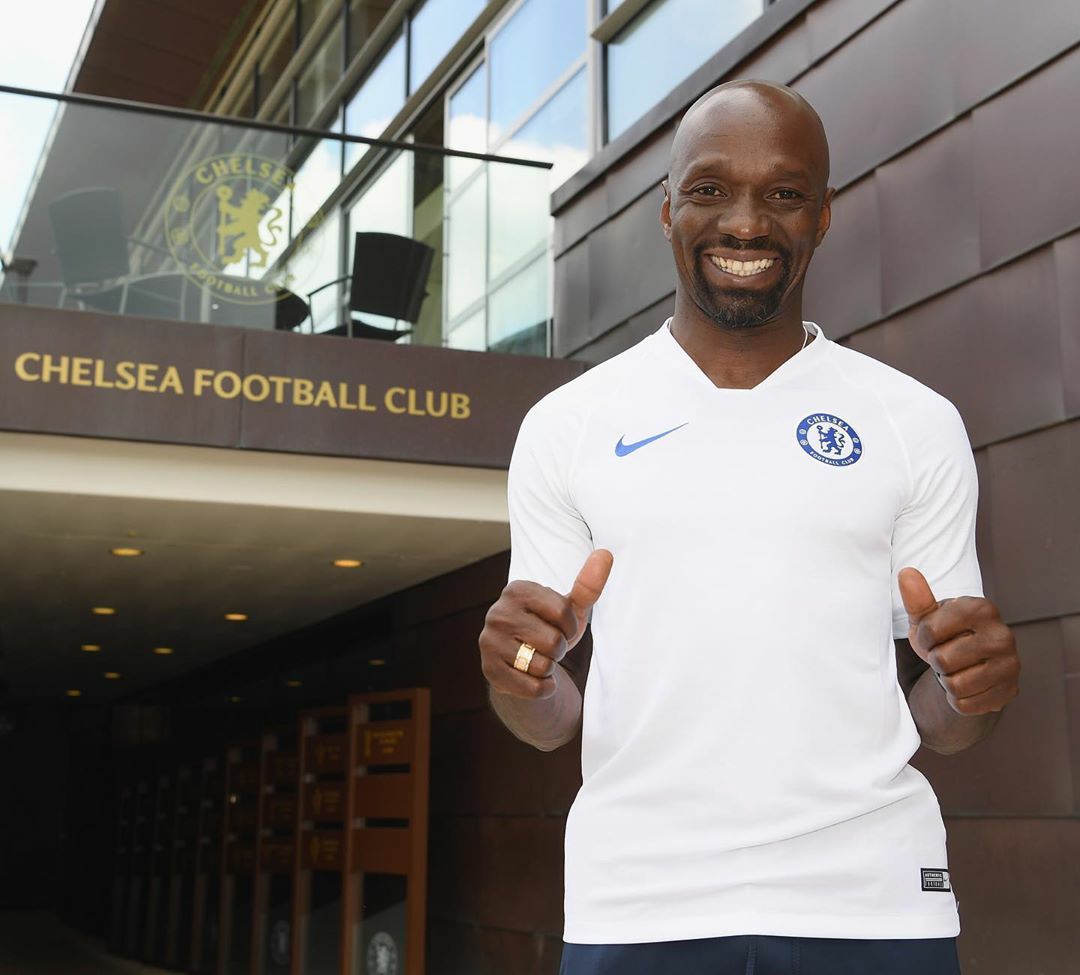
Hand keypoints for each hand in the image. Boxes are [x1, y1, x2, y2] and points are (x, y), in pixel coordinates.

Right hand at [479, 550, 613, 700]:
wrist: (521, 665)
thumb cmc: (548, 629)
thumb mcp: (569, 609)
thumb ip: (587, 585)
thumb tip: (605, 554)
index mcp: (517, 590)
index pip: (562, 611)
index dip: (570, 626)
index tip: (560, 627)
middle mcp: (498, 613)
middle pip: (553, 641)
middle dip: (559, 649)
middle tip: (547, 646)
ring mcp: (489, 642)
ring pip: (542, 665)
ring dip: (549, 668)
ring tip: (537, 659)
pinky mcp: (489, 671)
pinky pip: (532, 687)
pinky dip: (542, 688)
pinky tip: (532, 677)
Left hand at [898, 567, 1019, 715]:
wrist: (970, 663)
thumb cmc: (945, 635)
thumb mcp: (928, 617)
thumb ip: (917, 598)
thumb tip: (906, 574)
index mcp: (982, 608)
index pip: (931, 630)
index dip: (924, 638)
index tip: (933, 636)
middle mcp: (1003, 635)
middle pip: (943, 660)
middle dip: (936, 661)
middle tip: (946, 654)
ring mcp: (1010, 664)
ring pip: (955, 685)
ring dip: (946, 681)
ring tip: (956, 669)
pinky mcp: (1009, 691)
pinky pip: (965, 704)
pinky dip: (957, 699)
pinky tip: (966, 684)